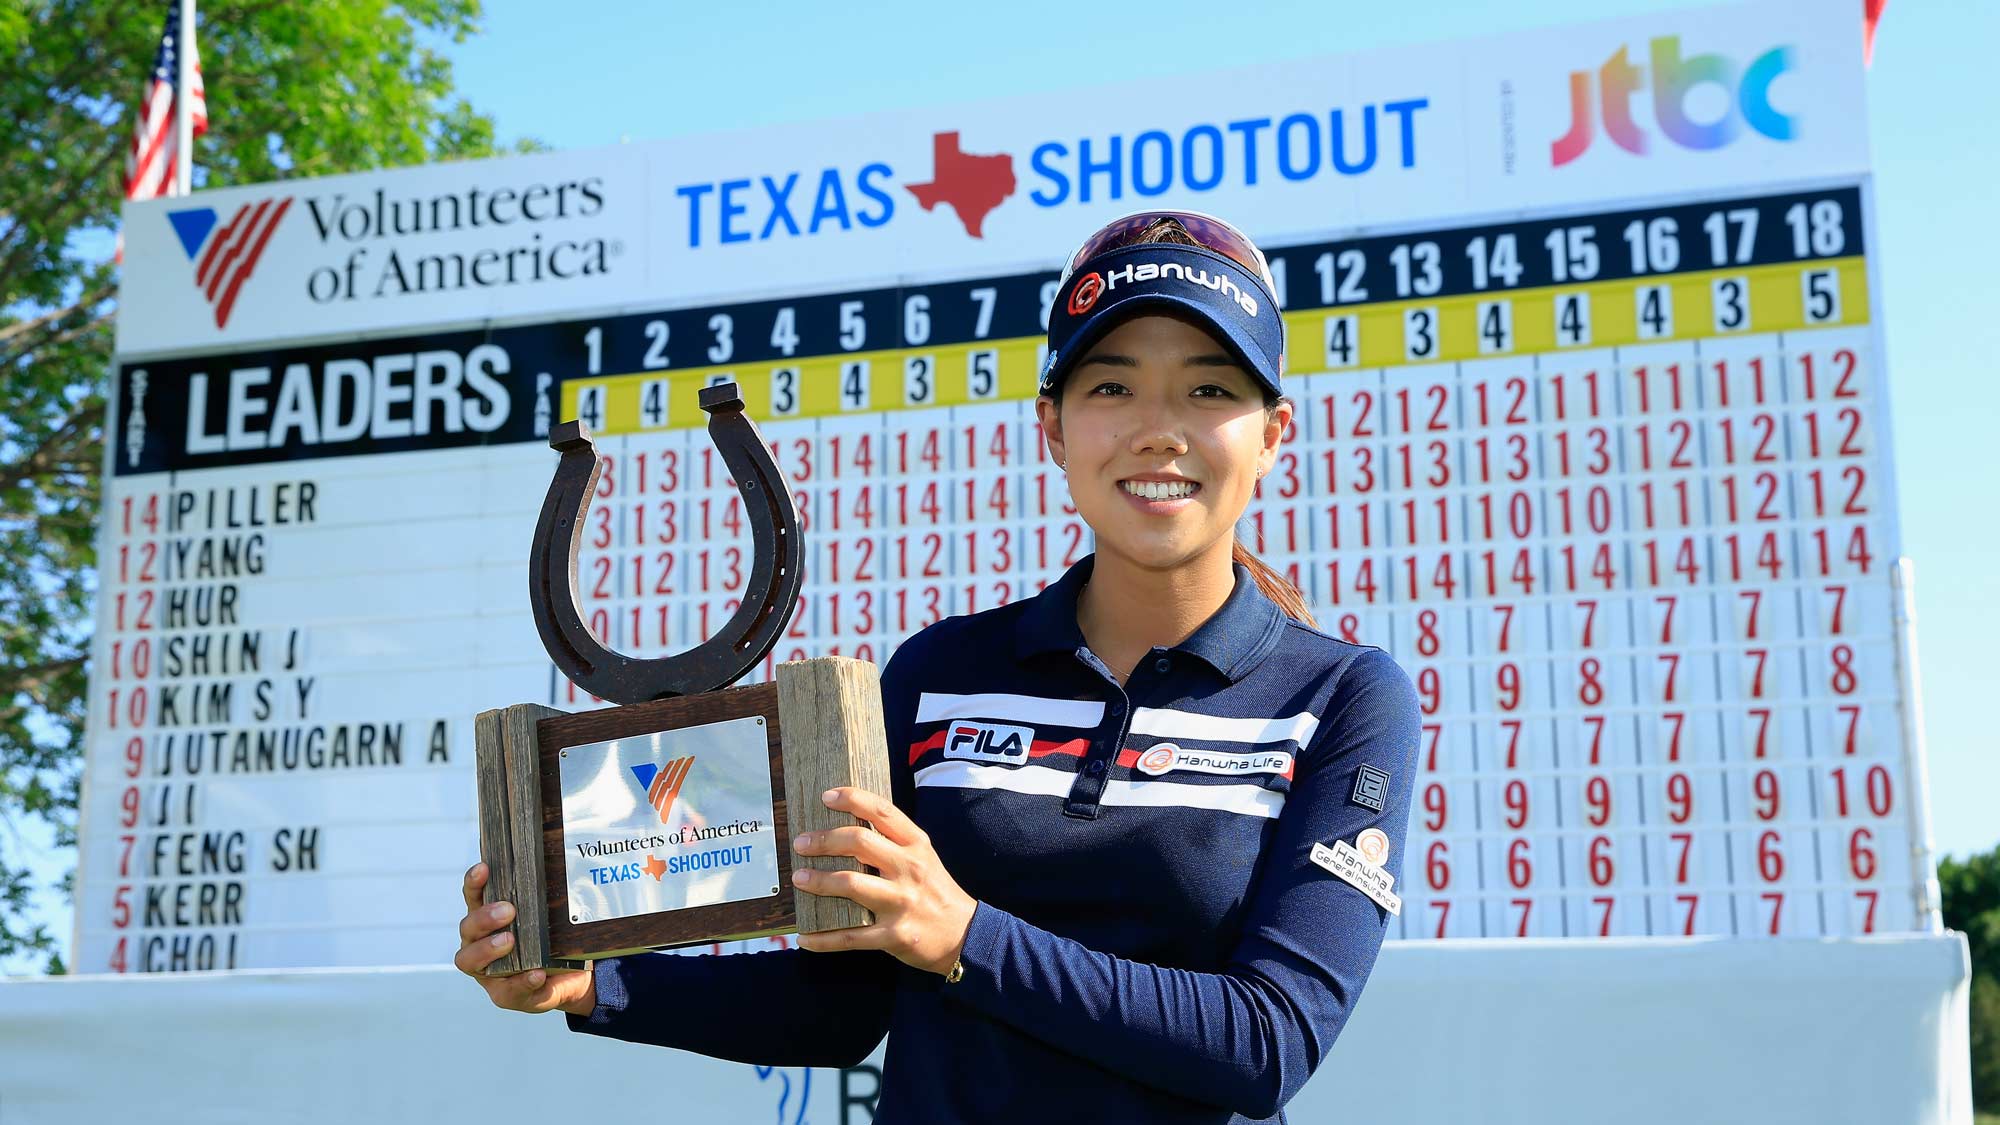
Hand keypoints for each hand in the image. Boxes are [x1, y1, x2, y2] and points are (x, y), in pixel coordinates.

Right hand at [454, 861, 596, 1015]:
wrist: (570, 977)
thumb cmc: (549, 941)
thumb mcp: (546, 920)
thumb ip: (542, 903)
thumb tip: (556, 874)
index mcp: (486, 921)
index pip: (473, 897)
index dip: (474, 883)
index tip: (484, 868)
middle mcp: (478, 945)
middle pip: (467, 929)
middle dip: (484, 918)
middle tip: (508, 911)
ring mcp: (488, 973)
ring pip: (470, 961)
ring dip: (488, 948)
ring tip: (509, 940)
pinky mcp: (505, 995)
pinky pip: (509, 991)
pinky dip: (523, 981)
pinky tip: (536, 974)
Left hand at [791, 786, 977, 976]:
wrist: (965, 935)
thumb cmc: (935, 891)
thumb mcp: (924, 858)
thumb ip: (893, 843)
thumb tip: (846, 831)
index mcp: (916, 846)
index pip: (882, 812)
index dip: (852, 799)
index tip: (826, 796)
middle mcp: (909, 869)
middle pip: (860, 842)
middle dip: (823, 840)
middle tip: (801, 843)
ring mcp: (901, 903)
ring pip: (851, 884)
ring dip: (818, 881)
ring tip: (799, 878)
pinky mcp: (894, 935)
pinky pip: (850, 937)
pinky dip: (823, 939)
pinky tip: (805, 938)